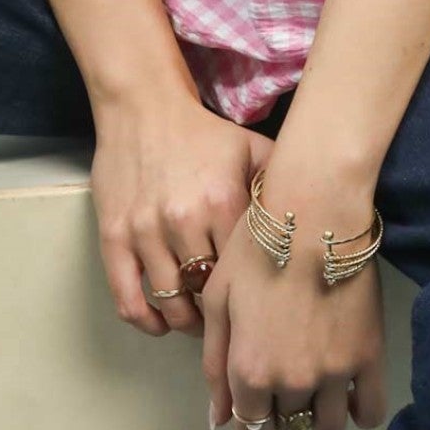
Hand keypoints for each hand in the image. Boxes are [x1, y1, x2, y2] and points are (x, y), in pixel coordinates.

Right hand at [87, 85, 267, 338]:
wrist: (143, 106)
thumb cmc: (201, 133)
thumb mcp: (250, 148)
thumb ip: (281, 182)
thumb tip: (315, 217)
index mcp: (223, 201)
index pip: (245, 273)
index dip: (254, 295)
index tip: (259, 303)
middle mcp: (184, 220)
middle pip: (209, 294)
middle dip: (222, 312)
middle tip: (231, 316)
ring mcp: (145, 232)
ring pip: (171, 304)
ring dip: (187, 321)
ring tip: (199, 320)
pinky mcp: (114, 238)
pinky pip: (128, 300)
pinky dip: (147, 322)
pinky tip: (161, 323)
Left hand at [200, 159, 389, 429]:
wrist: (314, 211)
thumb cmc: (258, 246)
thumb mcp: (218, 298)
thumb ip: (215, 363)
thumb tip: (219, 419)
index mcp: (250, 371)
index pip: (250, 421)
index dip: (251, 410)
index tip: (256, 394)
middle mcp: (292, 382)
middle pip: (287, 424)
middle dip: (282, 409)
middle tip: (285, 378)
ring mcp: (334, 373)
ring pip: (326, 425)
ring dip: (317, 415)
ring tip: (315, 385)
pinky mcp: (369, 356)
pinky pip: (371, 412)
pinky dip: (360, 413)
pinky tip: (350, 395)